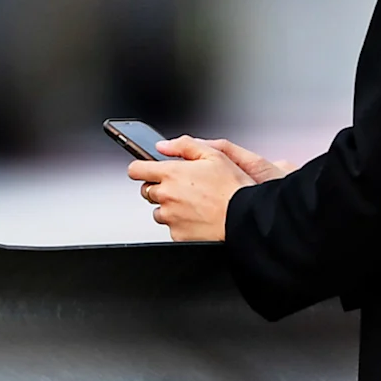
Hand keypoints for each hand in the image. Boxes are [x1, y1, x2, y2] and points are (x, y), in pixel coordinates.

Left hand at [128, 135, 280, 241]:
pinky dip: (180, 223)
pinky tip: (197, 217)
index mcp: (171, 174)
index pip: (136, 169)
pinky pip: (171, 227)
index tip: (144, 169)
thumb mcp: (214, 155)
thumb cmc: (233, 187)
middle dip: (159, 187)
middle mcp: (166, 196)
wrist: (244, 217)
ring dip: (169, 207)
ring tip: (192, 204)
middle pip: (147, 191)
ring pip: (158, 211)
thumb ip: (184, 145)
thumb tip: (162, 145)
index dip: (140, 167)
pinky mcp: (177, 234)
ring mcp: (170, 217)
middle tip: (181, 187)